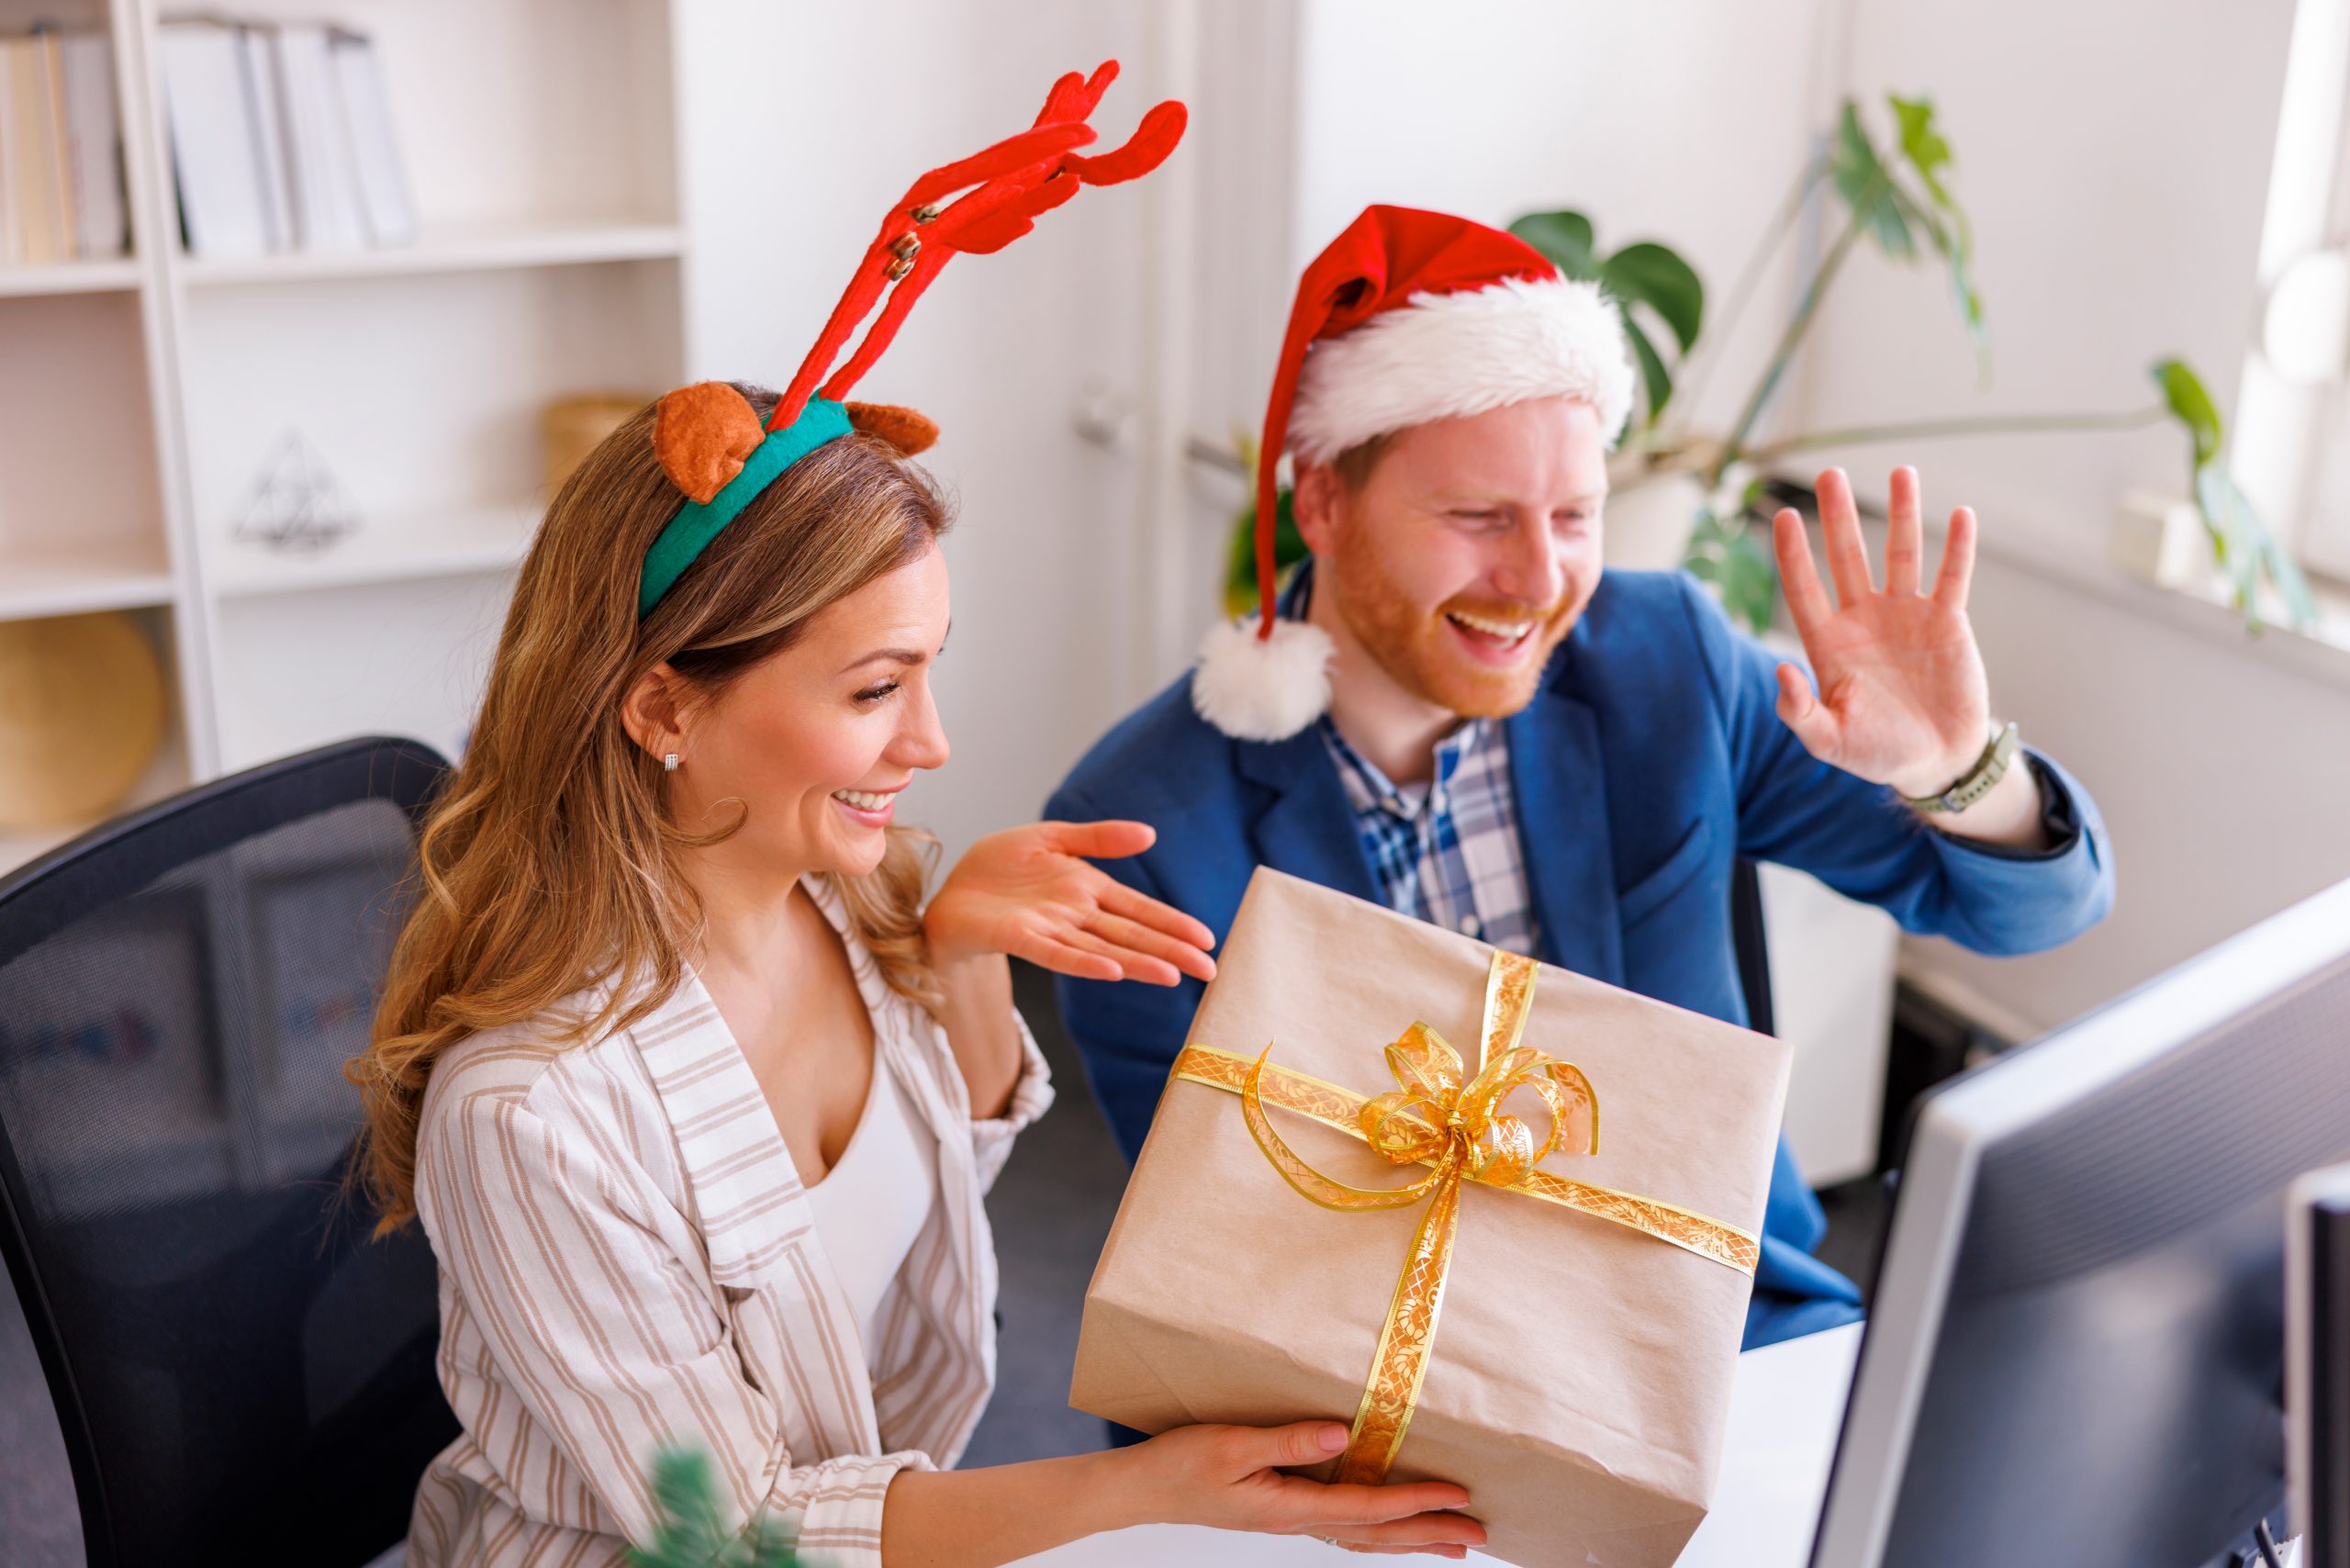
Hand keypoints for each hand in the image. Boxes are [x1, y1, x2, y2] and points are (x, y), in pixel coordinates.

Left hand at [924, 820, 1216, 984]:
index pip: (1140, 909)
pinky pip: (1058, 954)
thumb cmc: (999, 866)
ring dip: (1138, 962)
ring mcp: (1052, 930)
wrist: (951, 889)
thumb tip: (1150, 834)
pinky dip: (1085, 963)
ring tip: (1173, 975)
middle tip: (1209, 970)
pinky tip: (1112, 971)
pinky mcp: (1021, 938)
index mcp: (1089, 890)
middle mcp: (1077, 915)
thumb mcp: (1053, 838)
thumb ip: (1099, 837)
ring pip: (1104, 949)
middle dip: (1171, 952)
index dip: (1172, 923)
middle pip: (1132, 935)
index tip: (1207, 939)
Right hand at [1123, 1421, 1486, 1557]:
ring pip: (1365, 1537)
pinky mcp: (1283, 1512)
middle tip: (1480, 1534)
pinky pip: (1345, 1529)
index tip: (1458, 1496)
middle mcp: (1297, 1520)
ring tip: (1453, 1545)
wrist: (1144, 1488)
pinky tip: (1390, 1532)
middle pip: (1377, 1533)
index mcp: (1290, 1506)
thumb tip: (1343, 1434)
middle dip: (1430, 1532)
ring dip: (1412, 1540)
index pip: (1368, 1507)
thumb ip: (1290, 1441)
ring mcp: (1291, 1520)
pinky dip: (1378, 1533)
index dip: (1416, 1502)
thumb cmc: (1182, 1464)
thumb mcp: (1233, 1445)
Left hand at [1770, 466, 1990, 798]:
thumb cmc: (1877, 752)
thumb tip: (1779, 670)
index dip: (1794, 555)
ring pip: (1900, 554)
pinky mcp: (1947, 622)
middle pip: (1847, 557)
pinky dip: (1956, 547)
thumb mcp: (1830, 741)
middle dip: (1839, 517)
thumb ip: (1800, 712)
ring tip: (1900, 471)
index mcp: (1829, 643)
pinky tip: (1959, 514)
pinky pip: (1952, 577)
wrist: (1935, 760)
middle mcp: (1864, 619)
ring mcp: (1906, 616)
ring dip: (1901, 514)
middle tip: (1831, 474)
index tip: (1785, 518)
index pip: (1804, 589)